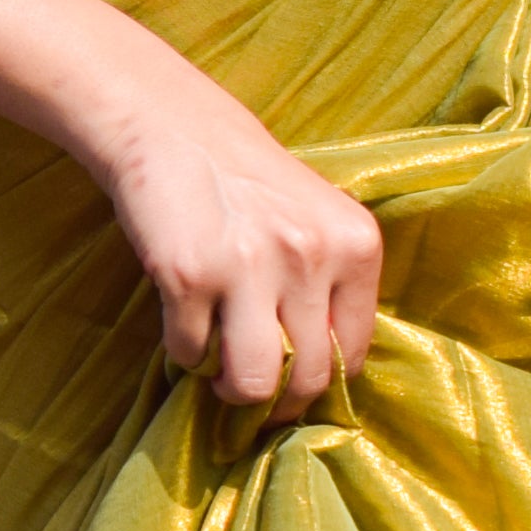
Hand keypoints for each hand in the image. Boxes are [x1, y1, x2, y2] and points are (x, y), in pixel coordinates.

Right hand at [96, 58, 381, 415]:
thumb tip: (318, 380)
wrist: (175, 129)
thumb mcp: (317, 223)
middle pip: (306, 378)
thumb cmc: (251, 185)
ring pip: (252, 383)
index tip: (294, 379)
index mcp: (356, 244)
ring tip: (221, 368)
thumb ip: (331, 289)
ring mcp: (248, 268)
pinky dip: (185, 350)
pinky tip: (186, 319)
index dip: (318, 378)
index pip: (352, 354)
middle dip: (278, 400)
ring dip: (232, 388)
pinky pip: (191, 353)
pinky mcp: (188, 276)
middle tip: (255, 386)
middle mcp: (309, 256)